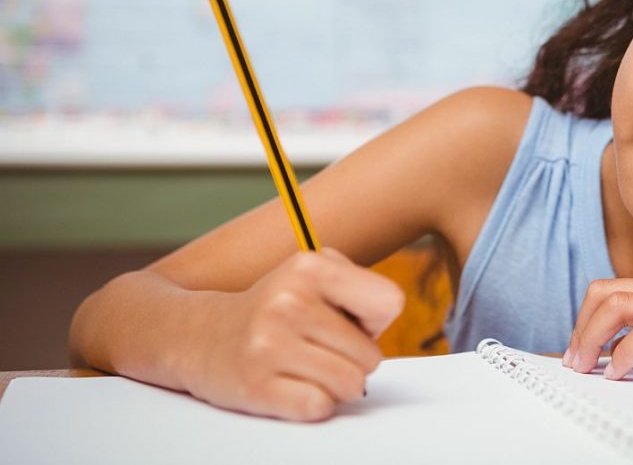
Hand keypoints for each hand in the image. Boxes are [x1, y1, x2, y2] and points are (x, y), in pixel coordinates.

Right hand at [183, 247, 404, 420]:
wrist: (199, 335)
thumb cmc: (276, 308)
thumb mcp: (314, 274)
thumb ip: (360, 289)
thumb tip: (382, 324)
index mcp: (310, 267)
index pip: (390, 302)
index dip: (375, 319)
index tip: (347, 319)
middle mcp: (288, 302)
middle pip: (372, 355)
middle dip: (355, 359)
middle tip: (319, 348)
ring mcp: (269, 346)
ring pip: (352, 385)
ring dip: (338, 385)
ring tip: (308, 367)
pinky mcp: (256, 387)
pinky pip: (320, 407)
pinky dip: (314, 403)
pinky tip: (291, 384)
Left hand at [564, 275, 632, 381]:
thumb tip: (630, 362)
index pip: (614, 290)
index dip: (586, 319)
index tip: (575, 350)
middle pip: (605, 292)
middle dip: (580, 326)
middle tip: (574, 361)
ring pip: (617, 304)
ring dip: (591, 337)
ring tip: (586, 367)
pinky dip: (624, 352)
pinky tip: (620, 372)